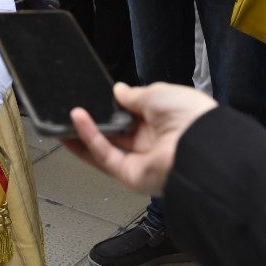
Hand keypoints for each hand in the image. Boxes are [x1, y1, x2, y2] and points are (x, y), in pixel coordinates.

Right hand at [62, 82, 217, 196]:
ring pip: (105, 146)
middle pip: (115, 133)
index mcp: (162, 121)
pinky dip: (89, 137)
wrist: (201, 145)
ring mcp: (140, 160)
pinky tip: (76, 118)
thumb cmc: (187, 115)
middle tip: (73, 106)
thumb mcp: (158, 93)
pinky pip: (105, 155)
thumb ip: (133, 94)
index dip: (113, 106)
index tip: (94, 96)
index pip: (132, 114)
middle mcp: (151, 142)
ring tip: (64, 114)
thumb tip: (117, 90)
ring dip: (84, 131)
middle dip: (95, 121)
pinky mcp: (129, 175)